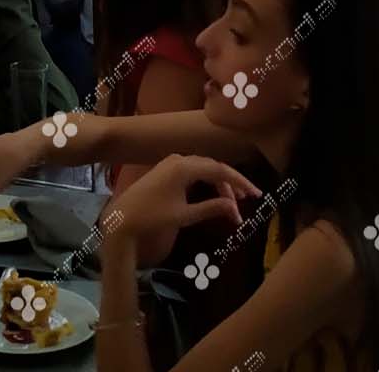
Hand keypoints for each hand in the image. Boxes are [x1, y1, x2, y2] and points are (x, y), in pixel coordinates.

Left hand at [102, 154, 261, 243]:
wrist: (122, 219)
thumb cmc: (152, 217)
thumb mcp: (185, 215)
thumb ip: (211, 208)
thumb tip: (235, 208)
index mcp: (185, 167)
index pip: (221, 170)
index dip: (241, 182)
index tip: (256, 195)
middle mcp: (179, 160)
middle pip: (213, 167)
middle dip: (231, 185)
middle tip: (246, 201)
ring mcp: (171, 163)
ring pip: (204, 169)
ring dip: (219, 185)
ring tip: (232, 204)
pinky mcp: (165, 170)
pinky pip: (193, 172)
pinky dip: (206, 183)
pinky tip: (214, 196)